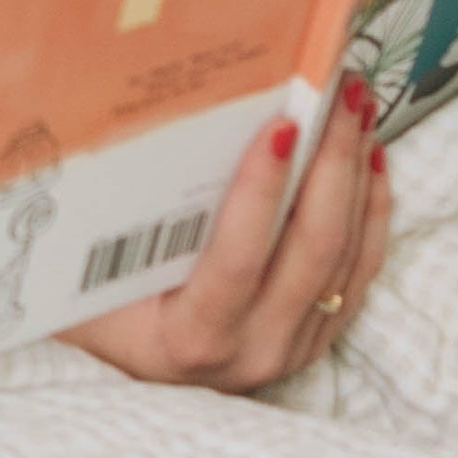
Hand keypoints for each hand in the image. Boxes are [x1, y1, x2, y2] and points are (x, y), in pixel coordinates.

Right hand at [62, 81, 389, 390]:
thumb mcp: (87, 273)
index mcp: (190, 338)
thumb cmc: (97, 309)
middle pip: (311, 251)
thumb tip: (122, 123)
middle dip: (330, 162)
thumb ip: (105, 221)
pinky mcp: (317, 337)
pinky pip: (362, 270)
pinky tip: (371, 159)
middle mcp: (251, 351)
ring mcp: (291, 347)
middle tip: (335, 94)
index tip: (280, 125)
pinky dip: (371, 210)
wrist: (128, 363)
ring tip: (356, 108)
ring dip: (355, 174)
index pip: (237, 261)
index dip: (262, 192)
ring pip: (346, 256)